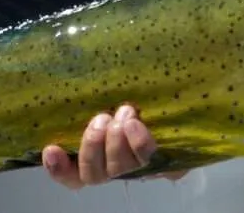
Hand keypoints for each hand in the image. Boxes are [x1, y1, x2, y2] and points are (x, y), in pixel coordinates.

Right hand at [42, 105, 186, 189]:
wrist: (191, 107)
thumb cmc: (145, 100)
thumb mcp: (117, 99)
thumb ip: (100, 97)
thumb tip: (72, 68)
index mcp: (100, 157)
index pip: (72, 175)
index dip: (58, 168)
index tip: (51, 148)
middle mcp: (117, 167)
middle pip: (94, 174)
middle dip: (92, 146)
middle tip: (101, 118)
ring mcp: (142, 167)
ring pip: (119, 169)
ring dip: (117, 143)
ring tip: (126, 114)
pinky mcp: (169, 162)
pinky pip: (153, 162)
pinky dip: (140, 143)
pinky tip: (135, 125)